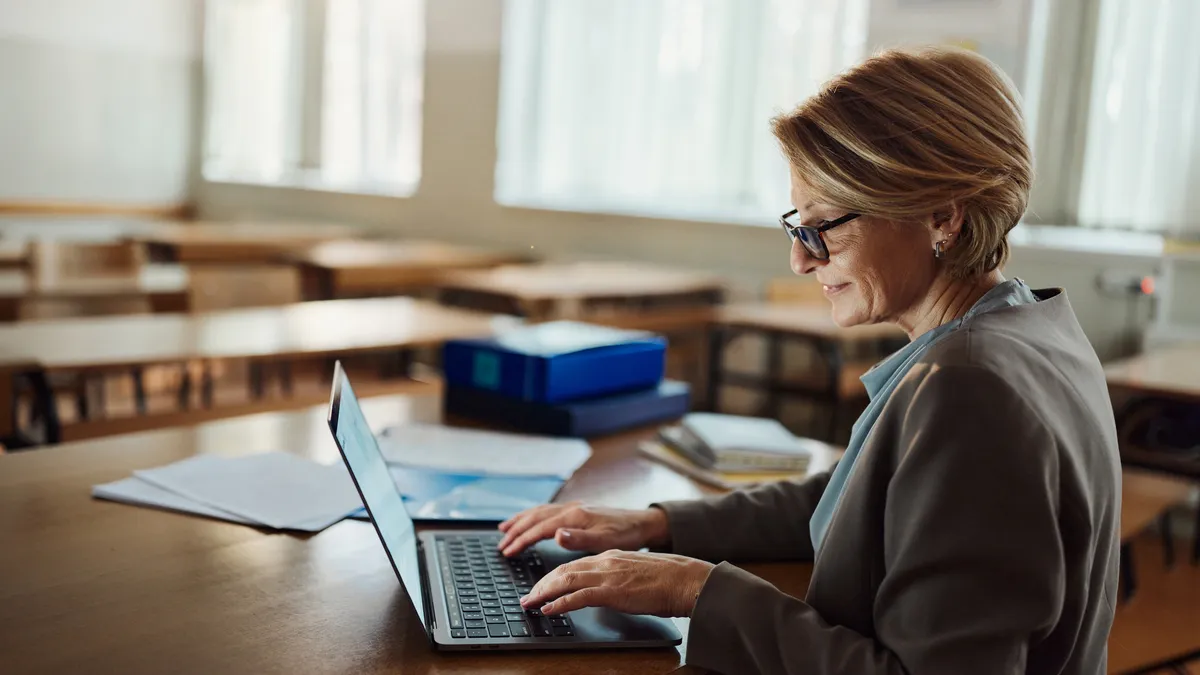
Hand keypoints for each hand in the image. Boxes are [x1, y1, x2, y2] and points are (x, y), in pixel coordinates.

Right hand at [496, 502, 669, 557]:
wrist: (644, 524)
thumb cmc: (626, 535)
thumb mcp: (606, 541)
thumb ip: (580, 539)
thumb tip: (556, 534)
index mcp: (575, 517)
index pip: (540, 528)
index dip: (522, 540)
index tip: (508, 551)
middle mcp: (572, 509)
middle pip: (535, 518)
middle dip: (516, 530)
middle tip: (501, 544)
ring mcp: (574, 508)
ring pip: (540, 512)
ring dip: (521, 520)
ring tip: (505, 528)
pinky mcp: (578, 511)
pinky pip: (548, 511)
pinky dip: (534, 516)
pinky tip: (531, 521)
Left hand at [520, 550, 713, 617]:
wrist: (686, 579)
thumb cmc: (668, 579)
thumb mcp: (636, 571)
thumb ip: (617, 574)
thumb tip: (606, 587)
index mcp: (611, 555)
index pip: (573, 564)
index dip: (553, 576)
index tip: (541, 587)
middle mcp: (605, 561)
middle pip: (563, 570)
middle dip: (541, 584)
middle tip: (527, 597)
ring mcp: (608, 575)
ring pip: (565, 580)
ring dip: (543, 593)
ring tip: (530, 604)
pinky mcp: (613, 591)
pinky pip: (578, 596)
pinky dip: (560, 603)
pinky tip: (549, 610)